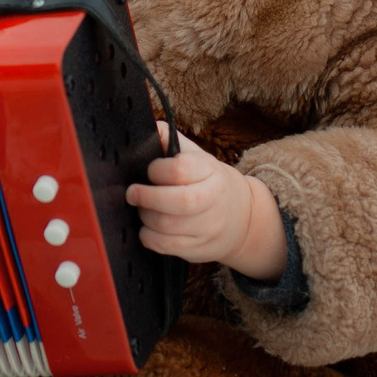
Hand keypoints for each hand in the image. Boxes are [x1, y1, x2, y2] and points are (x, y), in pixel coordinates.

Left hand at [126, 139, 287, 279]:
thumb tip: (152, 128)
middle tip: (133, 193)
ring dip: (146, 217)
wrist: (244, 219)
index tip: (150, 171)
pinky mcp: (198, 249)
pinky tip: (147, 228)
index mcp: (212, 173)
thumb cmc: (212, 184)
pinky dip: (149, 237)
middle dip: (147, 197)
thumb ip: (174, 143)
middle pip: (178, 202)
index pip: (180, 169)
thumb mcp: (200, 159)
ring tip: (143, 209)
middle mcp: (213, 201)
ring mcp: (207, 228)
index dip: (158, 170)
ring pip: (167, 226)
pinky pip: (166, 246)